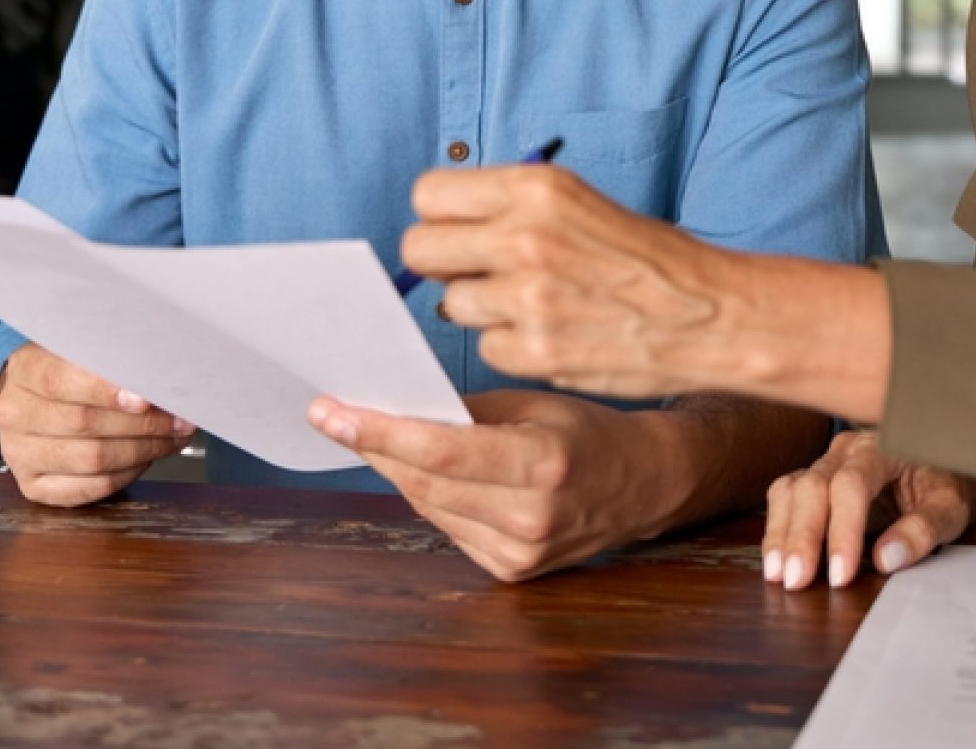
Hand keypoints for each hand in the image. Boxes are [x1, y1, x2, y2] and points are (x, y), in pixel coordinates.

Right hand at [0, 344, 195, 506]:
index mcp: (25, 370)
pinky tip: (147, 457)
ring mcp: (19, 454)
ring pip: (89, 458)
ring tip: (172, 437)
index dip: (105, 390)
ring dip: (142, 449)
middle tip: (180, 418)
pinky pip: (89, 487)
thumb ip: (115, 360)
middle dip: (143, 422)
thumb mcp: (87, 350)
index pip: (60, 379)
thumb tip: (161, 377)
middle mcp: (14, 413)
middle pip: (83, 423)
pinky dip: (127, 473)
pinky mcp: (33, 486)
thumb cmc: (73, 371)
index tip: (145, 397)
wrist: (36, 398)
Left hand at [306, 387, 686, 581]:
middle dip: (374, 447)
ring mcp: (520, 553)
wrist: (644, 483)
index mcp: (542, 464)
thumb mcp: (535, 403)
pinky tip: (423, 470)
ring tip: (373, 435)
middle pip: (425, 482)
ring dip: (398, 470)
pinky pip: (449, 527)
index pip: (441, 452)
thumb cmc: (589, 430)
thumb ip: (469, 411)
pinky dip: (430, 496)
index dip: (380, 432)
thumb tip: (399, 407)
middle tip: (335, 415)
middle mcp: (530, 517)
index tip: (331, 412)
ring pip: (430, 507)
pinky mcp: (511, 571)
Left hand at [400, 164, 755, 400]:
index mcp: (536, 188)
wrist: (710, 312)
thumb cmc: (646, 257)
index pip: (429, 194)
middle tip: (480, 272)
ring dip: (482, 308)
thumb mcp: (579, 201)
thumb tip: (446, 226)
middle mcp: (524, 236)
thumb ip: (512, 207)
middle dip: (444, 263)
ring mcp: (527, 297)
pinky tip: (551, 334)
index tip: (461, 230)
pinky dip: (511, 345)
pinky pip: (485, 347)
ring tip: (532, 305)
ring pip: (451, 303)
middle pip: (421, 248)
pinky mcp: (534, 350)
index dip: (442, 216)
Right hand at [761, 428, 975, 589]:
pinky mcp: (814, 481)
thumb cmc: (943, 486)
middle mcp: (847, 450)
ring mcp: (826, 463)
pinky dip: (777, 529)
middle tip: (796, 581)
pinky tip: (775, 561)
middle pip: (813, 485)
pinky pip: (785, 498)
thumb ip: (924, 529)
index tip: (841, 575)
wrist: (938, 466)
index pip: (852, 484)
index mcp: (882, 447)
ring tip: (777, 574)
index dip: (843, 530)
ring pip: (791, 489)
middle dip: (802, 535)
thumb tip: (885, 558)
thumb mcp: (949, 508)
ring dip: (781, 533)